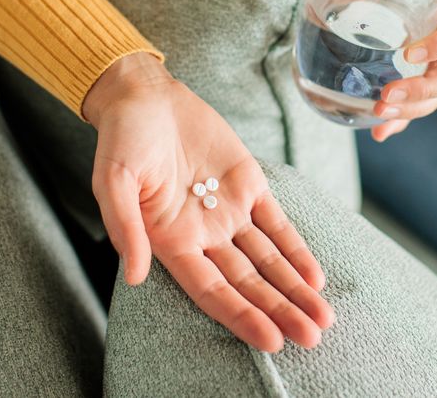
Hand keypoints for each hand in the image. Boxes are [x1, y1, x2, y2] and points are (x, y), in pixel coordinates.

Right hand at [83, 54, 334, 351]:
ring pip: (268, 259)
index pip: (213, 291)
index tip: (272, 339)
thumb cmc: (123, 140)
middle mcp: (203, 234)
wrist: (145, 96)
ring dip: (295, 288)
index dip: (242, 316)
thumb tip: (133, 275)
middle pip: (248, 283)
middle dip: (280, 311)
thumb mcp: (113, 180)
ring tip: (323, 318)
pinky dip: (297, 249)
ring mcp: (228, 211)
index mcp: (170, 241)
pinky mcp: (248, 184)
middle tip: (313, 337)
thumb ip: (126, 227)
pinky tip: (315, 275)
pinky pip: (277, 223)